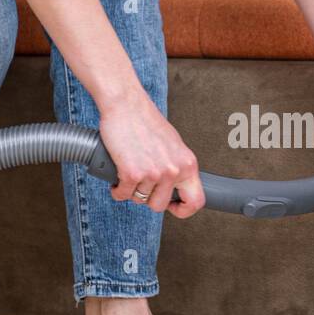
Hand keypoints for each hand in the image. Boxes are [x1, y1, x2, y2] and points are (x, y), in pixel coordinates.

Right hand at [98, 98, 204, 218]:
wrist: (126, 104)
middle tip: (141, 185)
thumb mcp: (173, 145)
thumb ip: (176, 165)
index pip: (195, 201)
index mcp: (188, 164)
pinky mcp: (132, 173)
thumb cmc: (146, 121)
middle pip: (160, 205)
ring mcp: (153, 173)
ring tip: (128, 175)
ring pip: (140, 200)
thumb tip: (176, 186)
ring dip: (131, 191)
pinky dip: (117, 189)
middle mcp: (173, 170)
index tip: (172, 206)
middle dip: (147, 198)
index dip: (183, 210)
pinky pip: (123, 194)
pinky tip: (118, 178)